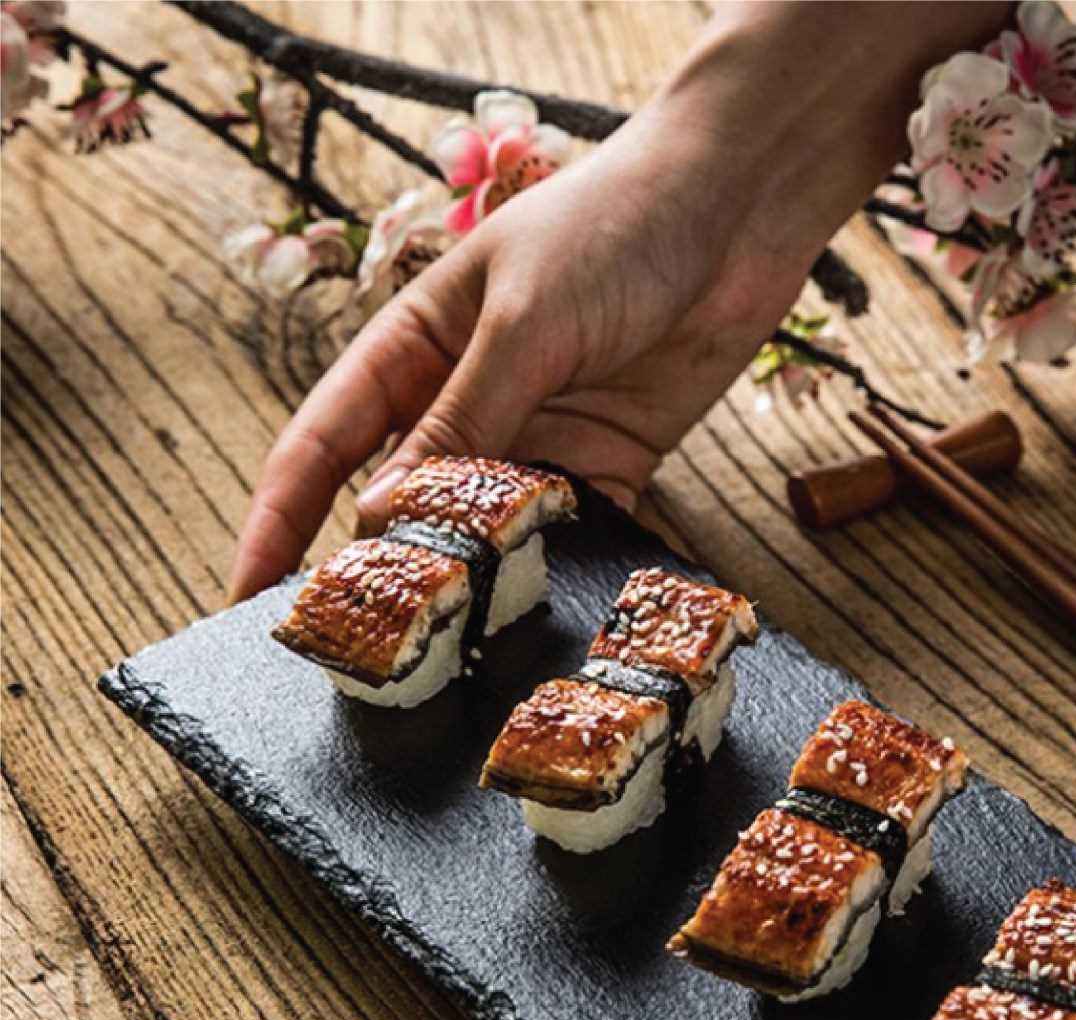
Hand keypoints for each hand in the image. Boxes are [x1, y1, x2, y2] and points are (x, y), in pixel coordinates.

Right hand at [228, 2, 1014, 601]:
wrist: (734, 214)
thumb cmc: (610, 230)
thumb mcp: (521, 320)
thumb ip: (462, 422)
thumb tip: (384, 517)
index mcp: (411, 354)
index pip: (322, 447)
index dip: (279, 522)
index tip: (248, 595)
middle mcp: (464, 405)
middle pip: (398, 505)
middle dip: (378, 574)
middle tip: (355, 653)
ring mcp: (534, 442)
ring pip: (482, 536)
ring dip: (472, 587)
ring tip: (449, 657)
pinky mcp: (604, 467)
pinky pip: (568, 537)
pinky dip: (556, 574)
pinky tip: (543, 620)